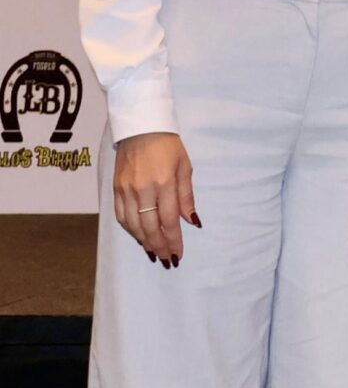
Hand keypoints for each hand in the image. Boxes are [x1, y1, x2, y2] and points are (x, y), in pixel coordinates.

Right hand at [112, 132, 196, 265]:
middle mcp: (143, 189)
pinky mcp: (115, 188)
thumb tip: (191, 221)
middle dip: (159, 246)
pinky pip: (121, 215)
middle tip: (166, 259)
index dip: (173, 239)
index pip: (169, 219)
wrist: (140, 128)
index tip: (178, 253)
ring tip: (153, 253)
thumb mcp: (185, 167)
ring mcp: (126, 190)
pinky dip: (130, 229)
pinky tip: (138, 237)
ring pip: (133, 224)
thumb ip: (186, 196)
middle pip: (149, 226)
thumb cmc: (168, 146)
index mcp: (164, 183)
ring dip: (143, 241)